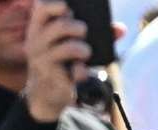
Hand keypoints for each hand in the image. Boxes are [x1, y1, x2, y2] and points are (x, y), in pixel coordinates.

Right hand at [23, 0, 90, 122]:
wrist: (47, 93)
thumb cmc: (62, 61)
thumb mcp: (71, 43)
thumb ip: (95, 32)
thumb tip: (121, 30)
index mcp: (39, 28)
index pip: (42, 8)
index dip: (55, 4)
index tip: (68, 8)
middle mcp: (36, 43)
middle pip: (60, 26)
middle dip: (77, 27)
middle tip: (84, 31)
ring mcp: (43, 62)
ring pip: (68, 48)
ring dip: (82, 49)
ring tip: (85, 53)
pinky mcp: (53, 78)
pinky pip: (75, 71)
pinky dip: (82, 71)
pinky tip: (81, 72)